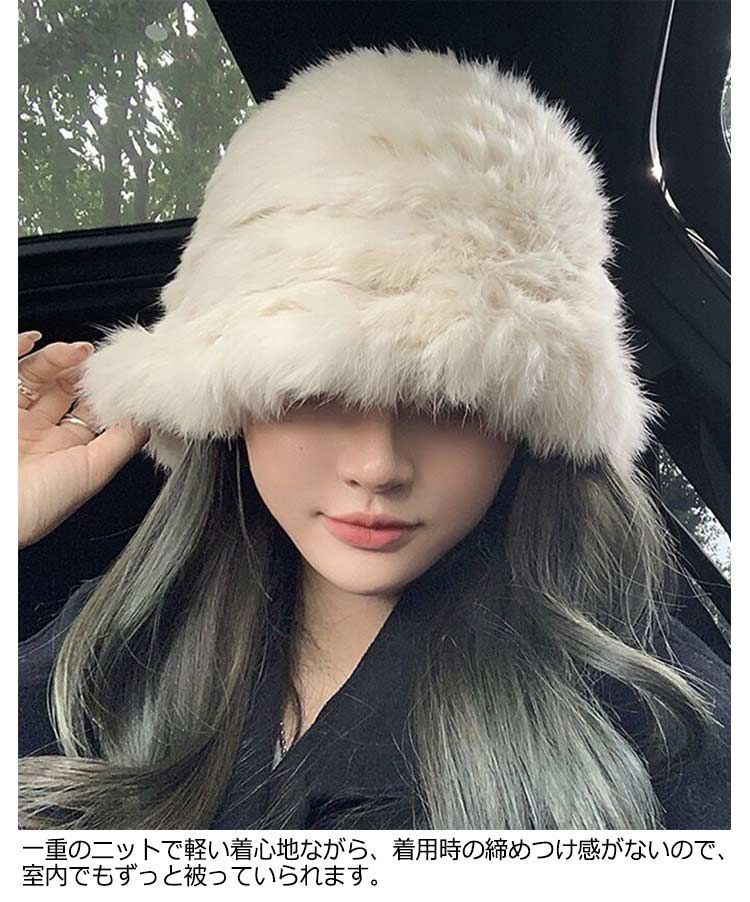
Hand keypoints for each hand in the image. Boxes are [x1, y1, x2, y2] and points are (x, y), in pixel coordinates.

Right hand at [18, 330, 149, 548]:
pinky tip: (33, 339)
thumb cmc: (37, 502)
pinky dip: (16, 347)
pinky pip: (5, 367)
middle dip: (83, 370)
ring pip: (37, 375)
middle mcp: (39, 432)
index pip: (90, 412)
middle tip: (98, 359)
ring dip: (58, 357)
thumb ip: (122, 442)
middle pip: (64, 388)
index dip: (105, 392)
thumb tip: (147, 417)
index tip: (121, 375)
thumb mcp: (93, 471)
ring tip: (77, 352)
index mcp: (65, 451)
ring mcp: (14, 417)